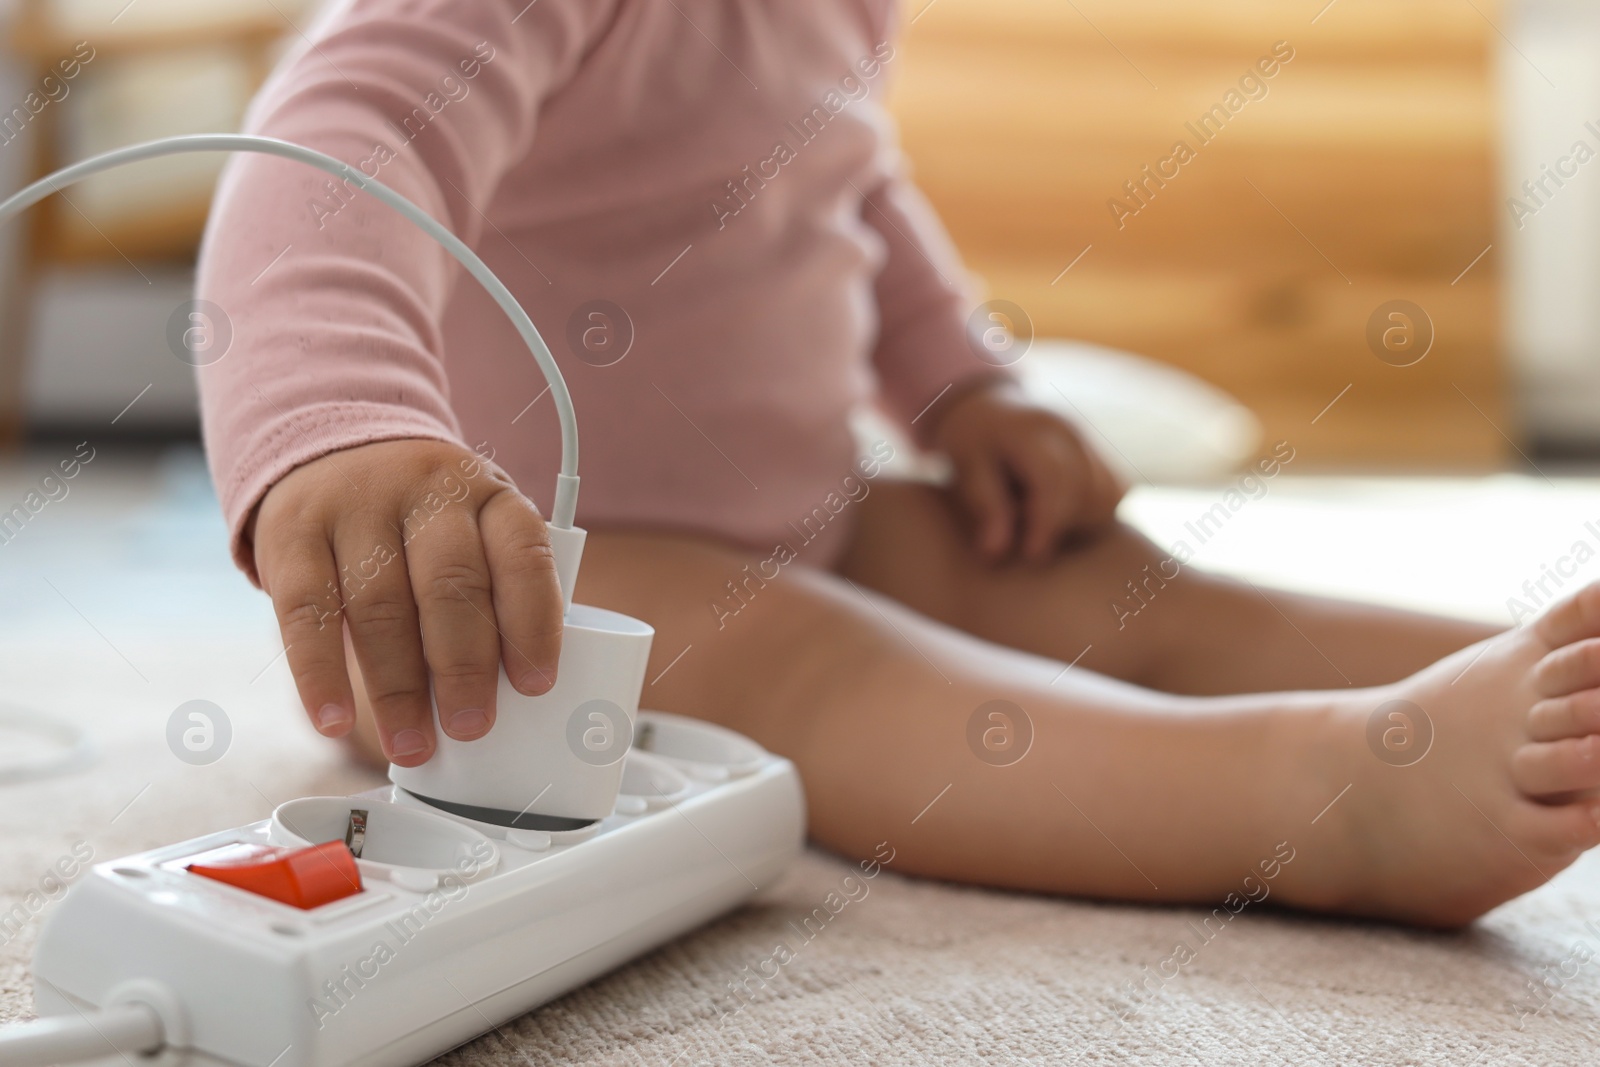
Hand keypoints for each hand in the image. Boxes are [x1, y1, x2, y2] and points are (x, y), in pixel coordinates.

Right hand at [249, 438, 563, 765]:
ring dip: (397, 687)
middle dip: (463, 668)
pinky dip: (320, 674)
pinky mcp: (293, 531)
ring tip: (410, 743)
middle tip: (470, 727)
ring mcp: (356, 506)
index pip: (523, 555)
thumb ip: (492, 593)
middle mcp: (427, 491)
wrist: (335, 448)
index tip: (536, 685)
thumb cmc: (423, 519)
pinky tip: (334, 719)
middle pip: (450, 585)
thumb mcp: (472, 531)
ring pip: (381, 605)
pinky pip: (308, 611)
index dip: (533, 624)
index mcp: (489, 495)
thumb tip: (506, 694)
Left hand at [932, 378, 1126, 562]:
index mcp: (1033, 430)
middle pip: (1087, 491)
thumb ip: (985, 507)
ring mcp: (1092, 442)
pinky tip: (1060, 514)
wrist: (993, 409)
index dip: (1048, 523)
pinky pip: (1115, 494)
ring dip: (1079, 522)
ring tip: (1038, 516)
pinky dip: (1093, 514)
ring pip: (1108, 496)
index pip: (1055, 479)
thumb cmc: (973, 441)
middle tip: (1023, 532)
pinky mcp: (1102, 456)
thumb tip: (995, 554)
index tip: (1031, 556)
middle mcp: (1072, 432)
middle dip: (1061, 525)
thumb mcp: (966, 468)